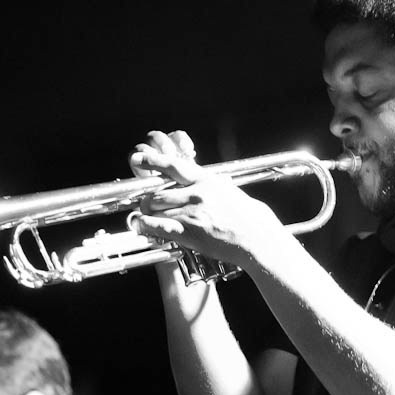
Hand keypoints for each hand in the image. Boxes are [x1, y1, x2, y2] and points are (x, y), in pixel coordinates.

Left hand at [127, 130, 285, 268]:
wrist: (256, 236)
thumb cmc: (247, 216)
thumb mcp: (227, 190)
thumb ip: (209, 184)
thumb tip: (202, 179)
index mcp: (206, 180)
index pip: (173, 165)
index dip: (152, 161)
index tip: (137, 158)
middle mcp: (196, 193)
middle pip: (158, 192)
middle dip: (148, 201)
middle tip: (148, 206)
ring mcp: (191, 211)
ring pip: (155, 209)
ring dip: (148, 215)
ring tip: (148, 219)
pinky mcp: (189, 231)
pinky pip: (157, 226)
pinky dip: (145, 226)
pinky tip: (141, 226)